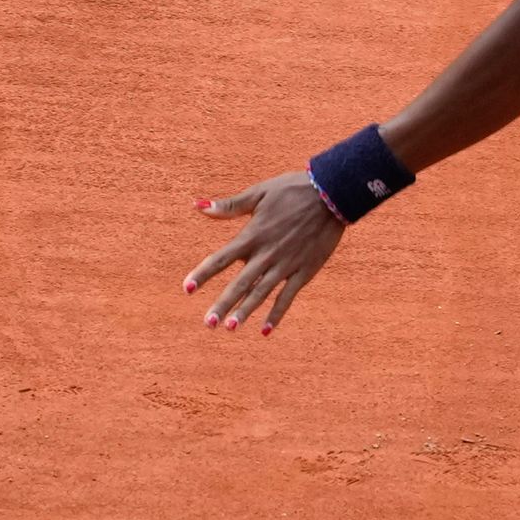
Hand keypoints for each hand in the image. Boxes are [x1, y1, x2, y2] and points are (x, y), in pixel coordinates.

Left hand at [185, 173, 343, 334]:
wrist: (332, 194)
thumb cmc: (293, 190)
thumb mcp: (260, 194)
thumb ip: (230, 206)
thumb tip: (198, 206)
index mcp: (253, 235)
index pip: (222, 258)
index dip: (203, 273)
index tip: (186, 289)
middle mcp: (267, 254)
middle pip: (240, 283)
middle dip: (223, 304)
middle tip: (208, 324)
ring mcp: (286, 264)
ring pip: (261, 293)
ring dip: (246, 311)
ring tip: (231, 328)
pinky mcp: (304, 270)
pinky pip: (288, 296)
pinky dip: (277, 313)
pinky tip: (265, 330)